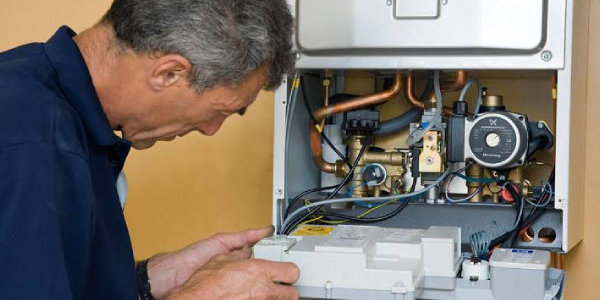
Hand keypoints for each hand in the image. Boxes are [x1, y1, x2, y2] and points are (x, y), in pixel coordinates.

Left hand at [148, 226, 275, 298]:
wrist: (170, 279)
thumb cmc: (188, 259)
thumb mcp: (219, 242)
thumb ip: (242, 237)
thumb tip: (264, 230)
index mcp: (233, 256)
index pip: (258, 255)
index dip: (271, 256)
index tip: (287, 257)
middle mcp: (232, 270)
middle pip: (258, 271)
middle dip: (269, 272)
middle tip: (285, 273)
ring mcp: (229, 285)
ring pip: (252, 284)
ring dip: (262, 285)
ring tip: (275, 285)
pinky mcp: (226, 294)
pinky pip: (241, 294)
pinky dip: (250, 293)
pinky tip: (259, 294)